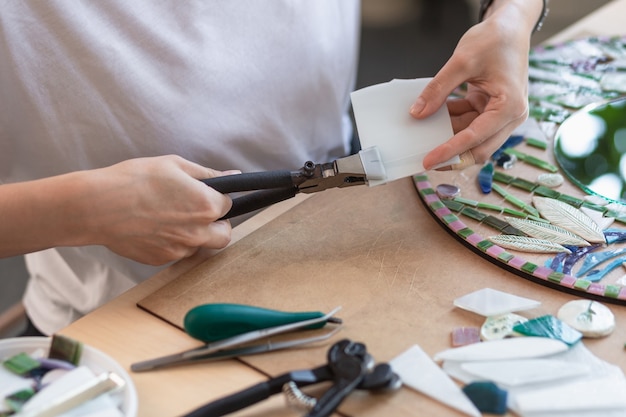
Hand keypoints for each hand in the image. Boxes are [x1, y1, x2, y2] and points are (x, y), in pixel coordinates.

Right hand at [84, 155, 235, 264]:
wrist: (98, 206)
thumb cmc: (134, 180)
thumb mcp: (174, 166)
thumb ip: (208, 174)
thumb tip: (232, 176)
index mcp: (206, 206)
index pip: (228, 205)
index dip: (218, 198)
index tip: (207, 194)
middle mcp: (198, 232)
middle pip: (224, 234)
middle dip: (218, 224)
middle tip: (199, 212)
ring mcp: (180, 249)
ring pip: (200, 246)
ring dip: (195, 234)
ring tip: (170, 217)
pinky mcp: (162, 259)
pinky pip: (178, 253)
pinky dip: (173, 242)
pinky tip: (154, 227)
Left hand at [410, 4, 535, 169]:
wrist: (510, 26)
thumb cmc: (495, 40)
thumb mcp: (461, 62)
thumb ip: (438, 89)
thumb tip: (418, 113)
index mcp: (509, 107)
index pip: (475, 138)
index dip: (449, 151)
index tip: (428, 160)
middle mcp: (510, 115)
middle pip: (479, 148)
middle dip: (452, 156)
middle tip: (425, 162)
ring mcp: (501, 114)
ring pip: (472, 139)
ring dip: (450, 138)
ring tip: (424, 139)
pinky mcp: (491, 109)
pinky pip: (469, 124)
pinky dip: (452, 124)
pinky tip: (433, 120)